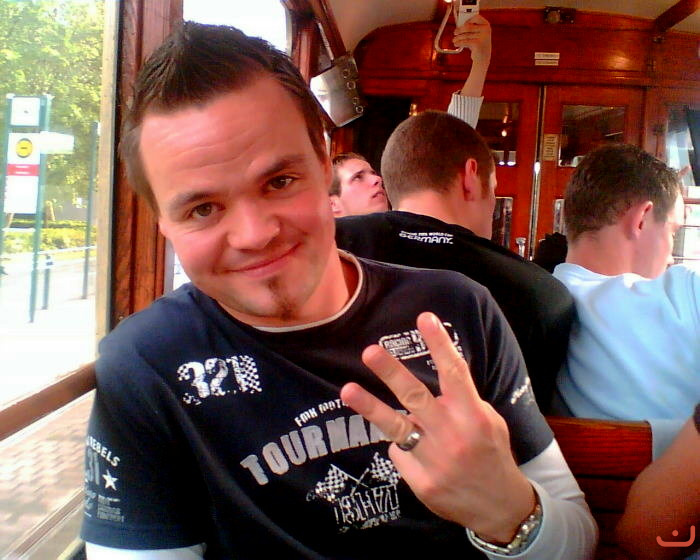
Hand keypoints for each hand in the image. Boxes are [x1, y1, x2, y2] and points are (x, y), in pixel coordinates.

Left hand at [340, 311, 534, 542]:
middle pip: (416, 397)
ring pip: (397, 427)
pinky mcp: (421, 482)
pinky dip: (404, 447)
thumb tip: (435, 375)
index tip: (424, 318)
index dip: (439, 344)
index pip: (454, 372)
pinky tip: (420, 454)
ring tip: (347, 390)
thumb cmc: (491, 454)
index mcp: (473, 415)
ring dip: (370, 407)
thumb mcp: (489, 422)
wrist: (499, 507)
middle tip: (370, 351)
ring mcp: (435, 460)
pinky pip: (400, 453)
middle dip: (391, 372)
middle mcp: (452, 434)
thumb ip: (464, 401)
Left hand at [453, 15, 490, 63]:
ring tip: (454, 40)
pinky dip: (459, 42)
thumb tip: (459, 24)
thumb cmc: (478, 44)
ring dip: (458, 38)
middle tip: (455, 32)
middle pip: (468, 26)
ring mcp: (483, 37)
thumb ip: (471, 28)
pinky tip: (456, 43)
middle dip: (460, 30)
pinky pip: (465, 41)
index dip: (468, 19)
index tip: (462, 23)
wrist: (483, 58)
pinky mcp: (478, 44)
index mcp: (486, 25)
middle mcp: (486, 30)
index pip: (476, 17)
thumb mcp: (476, 35)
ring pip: (466, 35)